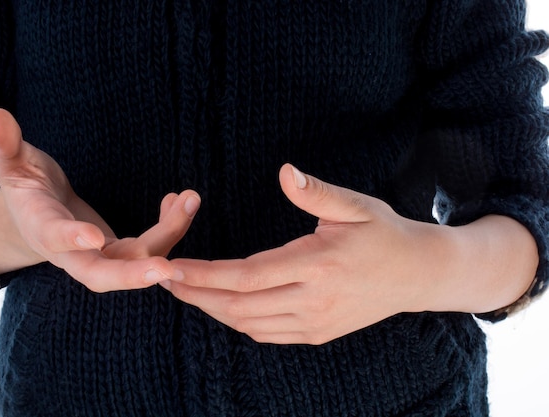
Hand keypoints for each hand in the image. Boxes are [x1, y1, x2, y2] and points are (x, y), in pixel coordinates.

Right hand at [0, 108, 199, 290]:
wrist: (38, 216)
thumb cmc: (26, 187)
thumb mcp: (13, 164)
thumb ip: (5, 145)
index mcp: (41, 229)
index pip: (54, 237)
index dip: (71, 239)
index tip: (93, 237)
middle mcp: (71, 254)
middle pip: (100, 276)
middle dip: (132, 276)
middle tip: (165, 270)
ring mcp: (99, 258)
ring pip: (136, 260)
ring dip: (169, 235)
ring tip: (190, 199)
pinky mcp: (120, 254)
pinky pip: (150, 248)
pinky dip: (170, 228)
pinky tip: (181, 201)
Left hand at [163, 164, 445, 344]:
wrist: (417, 275)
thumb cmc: (385, 234)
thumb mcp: (356, 205)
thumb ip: (316, 193)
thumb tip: (284, 172)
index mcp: (318, 264)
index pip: (248, 275)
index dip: (205, 274)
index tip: (172, 267)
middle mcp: (314, 300)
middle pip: (239, 305)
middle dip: (196, 294)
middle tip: (164, 279)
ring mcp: (315, 323)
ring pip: (249, 323)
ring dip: (213, 309)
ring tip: (186, 291)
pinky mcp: (318, 334)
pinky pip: (267, 333)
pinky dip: (238, 321)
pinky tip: (222, 306)